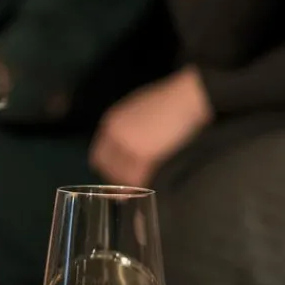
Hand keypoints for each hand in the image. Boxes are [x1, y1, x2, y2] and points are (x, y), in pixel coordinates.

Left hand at [90, 66, 212, 187]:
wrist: (184, 98)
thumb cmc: (165, 101)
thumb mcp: (135, 110)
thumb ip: (125, 128)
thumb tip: (125, 146)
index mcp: (111, 123)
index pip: (99, 154)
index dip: (109, 166)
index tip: (118, 171)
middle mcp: (114, 136)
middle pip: (107, 168)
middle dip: (117, 177)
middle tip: (129, 183)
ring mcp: (127, 147)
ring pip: (121, 176)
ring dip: (129, 183)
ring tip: (141, 184)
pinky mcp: (143, 157)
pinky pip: (137, 180)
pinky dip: (141, 185)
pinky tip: (148, 184)